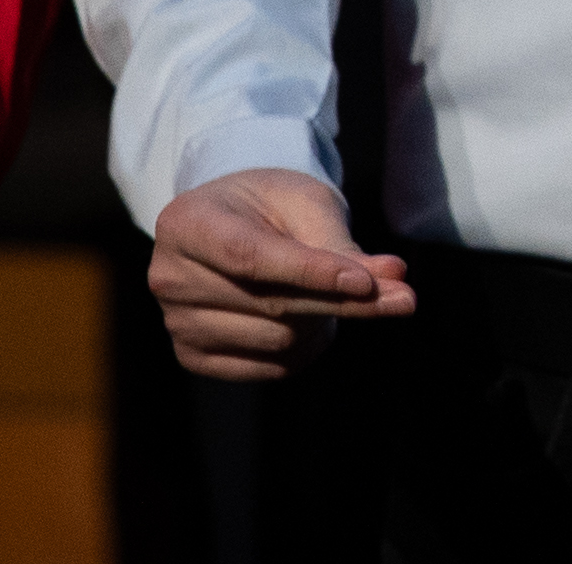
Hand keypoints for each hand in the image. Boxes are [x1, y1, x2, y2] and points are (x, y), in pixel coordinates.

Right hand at [147, 170, 414, 383]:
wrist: (236, 220)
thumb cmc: (273, 204)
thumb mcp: (306, 205)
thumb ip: (342, 246)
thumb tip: (393, 282)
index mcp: (185, 223)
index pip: (251, 257)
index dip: (312, 273)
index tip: (369, 282)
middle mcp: (168, 277)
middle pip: (269, 304)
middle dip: (341, 302)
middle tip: (403, 297)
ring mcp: (176, 322)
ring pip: (275, 339)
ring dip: (324, 323)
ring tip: (339, 295)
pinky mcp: (193, 355)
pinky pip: (266, 368)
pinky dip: (305, 350)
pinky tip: (318, 322)